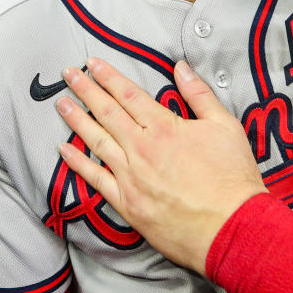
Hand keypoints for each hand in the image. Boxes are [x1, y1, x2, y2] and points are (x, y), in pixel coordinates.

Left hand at [55, 57, 265, 276]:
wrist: (231, 229)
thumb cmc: (232, 179)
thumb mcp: (225, 126)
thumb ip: (200, 95)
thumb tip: (181, 68)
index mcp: (164, 127)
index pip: (128, 94)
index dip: (107, 76)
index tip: (91, 63)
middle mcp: (141, 148)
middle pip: (106, 112)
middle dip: (85, 90)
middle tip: (68, 75)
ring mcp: (130, 177)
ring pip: (96, 141)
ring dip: (76, 119)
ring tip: (61, 104)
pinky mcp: (127, 203)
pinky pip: (95, 179)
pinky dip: (77, 163)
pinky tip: (64, 150)